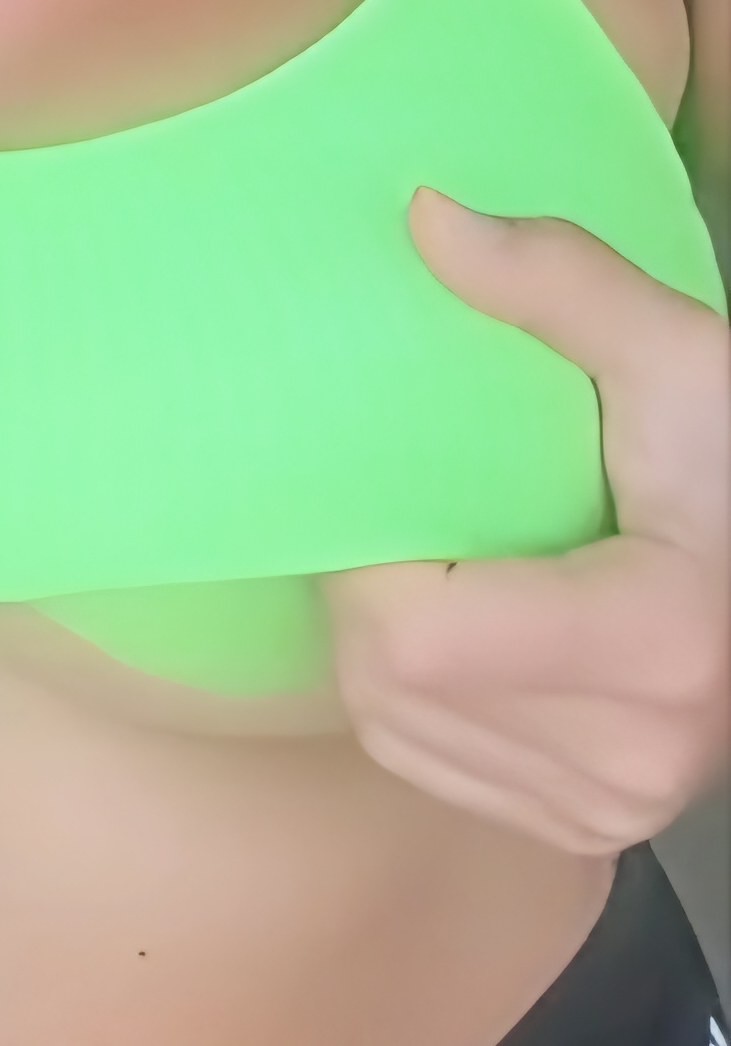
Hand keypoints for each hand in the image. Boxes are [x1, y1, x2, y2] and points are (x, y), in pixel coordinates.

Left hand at [324, 190, 729, 854]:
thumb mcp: (684, 357)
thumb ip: (563, 282)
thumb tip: (425, 218)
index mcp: (651, 644)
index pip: (408, 637)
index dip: (366, 555)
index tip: (390, 481)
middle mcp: (626, 755)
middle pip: (385, 684)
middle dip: (361, 586)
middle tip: (398, 504)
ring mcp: (605, 806)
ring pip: (393, 731)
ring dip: (379, 641)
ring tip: (423, 553)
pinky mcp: (585, 827)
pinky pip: (432, 765)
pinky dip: (414, 697)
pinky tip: (451, 623)